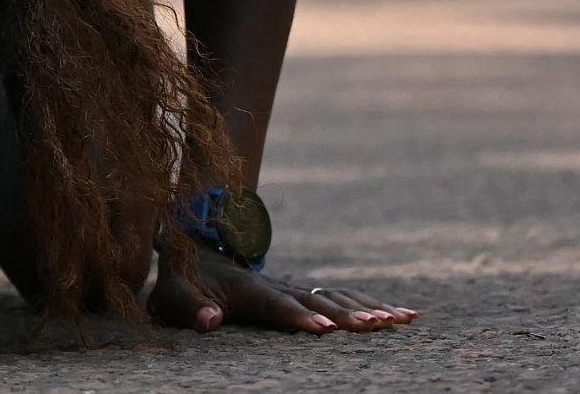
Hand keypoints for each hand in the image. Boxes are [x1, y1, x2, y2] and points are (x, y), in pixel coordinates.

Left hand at [148, 248, 417, 333]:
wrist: (193, 250)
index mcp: (248, 289)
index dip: (299, 317)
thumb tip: (208, 322)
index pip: (277, 305)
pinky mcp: (305, 292)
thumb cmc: (182, 282)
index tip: (324, 330)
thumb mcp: (173, 297)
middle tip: (380, 325)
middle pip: (319, 299)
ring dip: (372, 306)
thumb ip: (192, 308)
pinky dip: (373, 304)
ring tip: (406, 318)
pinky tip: (403, 315)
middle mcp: (278, 284)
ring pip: (339, 295)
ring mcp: (294, 286)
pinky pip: (343, 296)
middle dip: (350, 314)